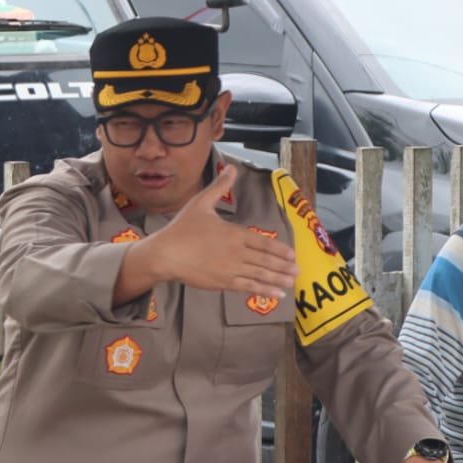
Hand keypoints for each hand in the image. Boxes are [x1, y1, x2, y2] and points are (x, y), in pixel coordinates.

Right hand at [135, 166, 297, 299]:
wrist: (165, 254)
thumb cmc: (182, 229)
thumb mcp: (201, 203)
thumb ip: (219, 187)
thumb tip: (232, 168)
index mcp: (234, 233)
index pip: (263, 242)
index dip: (279, 249)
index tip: (291, 254)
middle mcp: (236, 252)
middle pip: (265, 260)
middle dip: (283, 266)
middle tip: (297, 271)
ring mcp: (231, 269)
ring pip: (260, 275)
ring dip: (278, 279)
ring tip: (291, 282)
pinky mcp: (223, 283)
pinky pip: (249, 287)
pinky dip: (265, 290)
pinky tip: (276, 293)